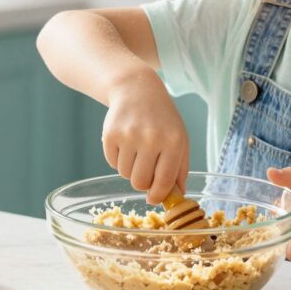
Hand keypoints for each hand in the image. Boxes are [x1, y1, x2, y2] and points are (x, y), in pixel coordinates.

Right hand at [102, 72, 189, 203]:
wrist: (137, 90)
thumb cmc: (163, 119)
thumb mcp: (180, 139)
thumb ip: (180, 169)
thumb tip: (177, 196)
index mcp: (173, 141)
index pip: (163, 181)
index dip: (158, 195)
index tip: (154, 199)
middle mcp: (151, 138)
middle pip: (140, 182)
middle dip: (142, 183)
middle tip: (145, 171)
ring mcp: (129, 136)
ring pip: (124, 174)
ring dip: (130, 169)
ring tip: (137, 151)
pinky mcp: (110, 135)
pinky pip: (112, 163)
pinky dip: (118, 159)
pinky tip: (126, 143)